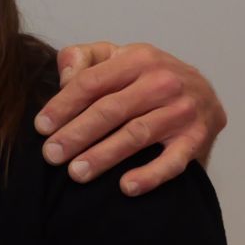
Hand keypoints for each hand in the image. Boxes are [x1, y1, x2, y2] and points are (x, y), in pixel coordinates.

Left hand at [35, 41, 226, 195]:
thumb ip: (85, 58)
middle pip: (111, 110)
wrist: (203, 95)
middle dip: (77, 134)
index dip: (64, 105)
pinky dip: (151, 175)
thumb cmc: (147, 79)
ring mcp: (183, 110)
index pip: (92, 82)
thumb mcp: (118, 57)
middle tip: (51, 155)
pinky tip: (126, 187)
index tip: (41, 127)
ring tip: (75, 173)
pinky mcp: (197, 137)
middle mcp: (163, 81)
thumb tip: (64, 75)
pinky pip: (173, 161)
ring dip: (104, 156)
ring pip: (136, 134)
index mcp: (139, 58)